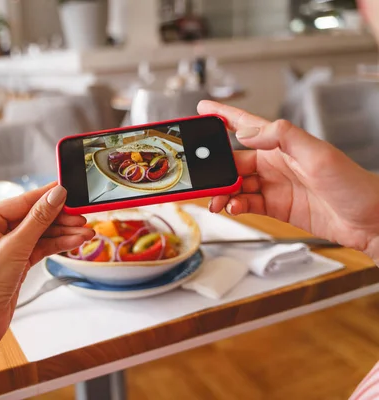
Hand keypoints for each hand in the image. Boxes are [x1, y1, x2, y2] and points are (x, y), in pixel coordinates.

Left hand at [0, 183, 93, 348]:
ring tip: (86, 232)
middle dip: (60, 219)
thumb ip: (38, 219)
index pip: (22, 201)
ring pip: (39, 233)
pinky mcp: (15, 263)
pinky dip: (56, 245)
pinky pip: (39, 248)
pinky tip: (74, 242)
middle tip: (83, 217)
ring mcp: (5, 247)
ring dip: (63, 233)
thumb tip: (56, 195)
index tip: (70, 190)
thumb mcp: (14, 247)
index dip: (48, 196)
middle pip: (33, 217)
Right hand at [198, 101, 378, 261]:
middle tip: (202, 179)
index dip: (223, 115)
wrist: (370, 221)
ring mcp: (274, 185)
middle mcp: (275, 163)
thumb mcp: (318, 154)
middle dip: (216, 170)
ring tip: (218, 201)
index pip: (246, 124)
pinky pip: (247, 204)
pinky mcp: (276, 206)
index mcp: (283, 143)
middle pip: (234, 162)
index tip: (202, 109)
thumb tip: (245, 133)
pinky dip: (235, 206)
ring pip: (236, 185)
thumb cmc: (353, 184)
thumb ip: (282, 137)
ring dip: (223, 192)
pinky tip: (234, 208)